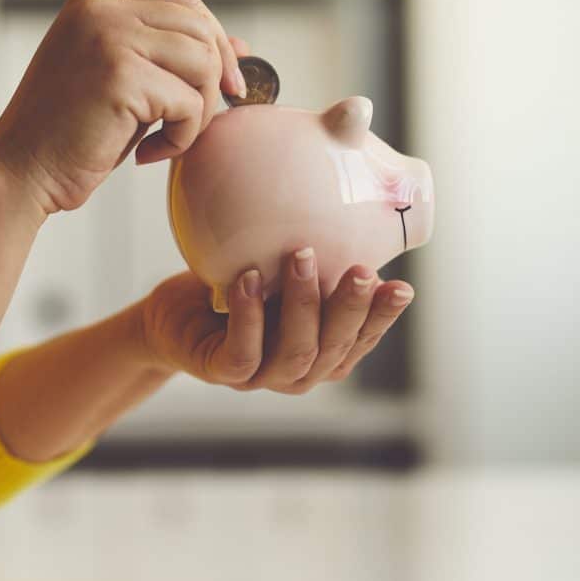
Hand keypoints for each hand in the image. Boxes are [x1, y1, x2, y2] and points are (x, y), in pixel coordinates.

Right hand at [0, 0, 246, 213]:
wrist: (21, 172)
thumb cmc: (71, 135)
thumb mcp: (127, 84)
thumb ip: (173, 58)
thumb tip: (243, 47)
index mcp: (97, 0)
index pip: (185, 3)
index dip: (217, 43)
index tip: (226, 87)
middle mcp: (101, 8)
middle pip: (201, 28)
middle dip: (215, 79)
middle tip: (199, 122)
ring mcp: (109, 36)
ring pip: (202, 63)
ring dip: (198, 112)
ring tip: (167, 139)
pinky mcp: (120, 75)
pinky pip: (189, 104)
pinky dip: (181, 138)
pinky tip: (147, 154)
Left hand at [139, 250, 414, 393]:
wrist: (176, 316)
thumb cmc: (241, 289)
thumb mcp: (284, 272)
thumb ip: (319, 261)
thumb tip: (354, 203)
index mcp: (324, 352)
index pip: (361, 339)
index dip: (383, 318)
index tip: (403, 287)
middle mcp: (299, 371)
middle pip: (333, 348)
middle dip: (350, 308)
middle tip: (362, 270)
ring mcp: (261, 377)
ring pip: (295, 353)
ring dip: (302, 304)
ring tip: (300, 257)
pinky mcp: (222, 372)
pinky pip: (242, 352)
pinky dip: (249, 316)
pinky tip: (249, 279)